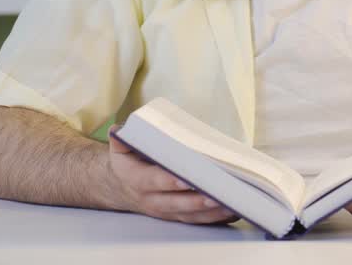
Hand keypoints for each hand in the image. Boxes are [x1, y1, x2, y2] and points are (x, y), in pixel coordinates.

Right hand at [106, 125, 236, 224]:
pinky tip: (233, 212)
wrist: (121, 188)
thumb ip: (121, 140)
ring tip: (232, 204)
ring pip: (190, 214)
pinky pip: (197, 220)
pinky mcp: (177, 216)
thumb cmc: (128, 163)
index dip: (169, 181)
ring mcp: (166, 210)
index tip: (185, 179)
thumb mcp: (120, 149)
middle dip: (197, 200)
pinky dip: (215, 218)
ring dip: (211, 212)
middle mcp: (152, 199)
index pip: (154, 181)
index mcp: (137, 180)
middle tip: (217, 195)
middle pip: (176, 203)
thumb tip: (118, 130)